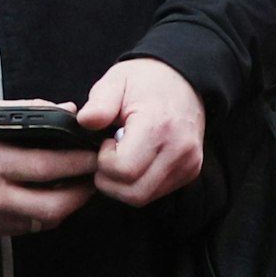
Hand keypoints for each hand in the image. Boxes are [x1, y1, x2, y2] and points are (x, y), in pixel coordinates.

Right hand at [0, 102, 98, 238]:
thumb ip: (30, 112)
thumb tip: (69, 111)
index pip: (45, 165)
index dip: (76, 163)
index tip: (95, 154)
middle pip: (51, 204)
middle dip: (81, 191)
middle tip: (94, 176)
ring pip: (43, 221)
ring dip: (67, 205)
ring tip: (78, 186)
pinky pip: (28, 228)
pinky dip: (45, 214)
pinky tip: (51, 197)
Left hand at [77, 59, 205, 206]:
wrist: (184, 78)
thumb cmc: (146, 80)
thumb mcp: (116, 81)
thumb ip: (99, 103)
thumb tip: (84, 121)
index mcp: (157, 125)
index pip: (124, 169)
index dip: (104, 162)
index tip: (104, 143)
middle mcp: (178, 149)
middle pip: (134, 193)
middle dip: (110, 180)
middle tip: (107, 155)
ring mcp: (188, 163)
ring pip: (144, 197)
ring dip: (123, 186)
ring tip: (121, 157)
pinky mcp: (190, 171)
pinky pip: (157, 192)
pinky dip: (139, 184)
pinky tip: (136, 160)